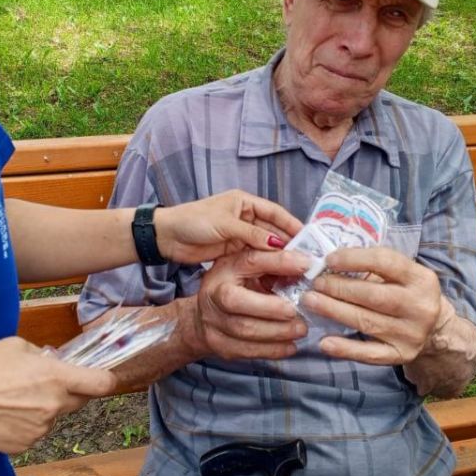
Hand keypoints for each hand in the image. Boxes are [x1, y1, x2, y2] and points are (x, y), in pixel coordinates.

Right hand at [0, 337, 116, 453]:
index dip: (106, 380)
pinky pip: (34, 433)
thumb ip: (42, 354)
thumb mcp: (16, 346)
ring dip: (43, 410)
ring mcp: (40, 429)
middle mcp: (54, 405)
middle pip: (79, 402)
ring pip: (53, 418)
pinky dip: (25, 425)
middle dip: (69, 393)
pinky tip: (4, 415)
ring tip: (13, 400)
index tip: (104, 379)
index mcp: (56, 377)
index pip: (100, 384)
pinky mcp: (24, 445)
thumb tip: (52, 361)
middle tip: (44, 385)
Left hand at [153, 189, 301, 264]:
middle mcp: (244, 217)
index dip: (291, 223)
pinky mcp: (233, 250)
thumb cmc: (193, 221)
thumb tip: (278, 244)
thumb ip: (251, 234)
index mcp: (244, 202)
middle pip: (272, 230)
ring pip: (265, 245)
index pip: (274, 212)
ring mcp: (239, 234)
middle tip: (305, 257)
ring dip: (278, 255)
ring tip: (295, 267)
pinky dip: (265, 262)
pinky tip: (276, 272)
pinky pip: (254, 255)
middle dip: (288, 242)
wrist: (167, 236)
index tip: (308, 237)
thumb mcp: (225, 225)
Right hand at [183, 249, 310, 360]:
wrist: (206, 316)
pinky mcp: (221, 347)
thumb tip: (305, 262)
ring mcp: (213, 324)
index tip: (305, 265)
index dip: (277, 262)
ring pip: (244, 330)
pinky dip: (273, 350)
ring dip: (278, 332)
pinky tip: (290, 345)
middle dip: (273, 308)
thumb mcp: (248, 268)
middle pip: (238, 302)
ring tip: (300, 329)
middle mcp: (213, 296)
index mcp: (223, 271)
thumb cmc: (233, 287)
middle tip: (298, 311)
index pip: (250, 261)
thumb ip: (273, 263)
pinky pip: (248, 351)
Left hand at [300, 247, 442, 364]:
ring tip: (310, 301)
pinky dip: (345, 349)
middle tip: (314, 283)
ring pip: (366, 322)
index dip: (354, 259)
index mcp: (421, 278)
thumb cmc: (406, 293)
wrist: (435, 329)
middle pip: (373, 295)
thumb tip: (328, 263)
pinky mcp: (401, 355)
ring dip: (334, 311)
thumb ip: (373, 267)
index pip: (385, 262)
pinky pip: (369, 354)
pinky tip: (324, 342)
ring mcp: (411, 334)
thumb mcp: (402, 274)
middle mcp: (420, 306)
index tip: (328, 260)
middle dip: (338, 287)